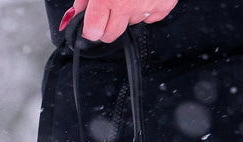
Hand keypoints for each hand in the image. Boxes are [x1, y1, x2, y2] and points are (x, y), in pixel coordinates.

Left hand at [62, 0, 177, 42]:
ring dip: (128, 14)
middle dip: (106, 26)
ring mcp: (148, 6)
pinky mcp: (165, 4)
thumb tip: (76, 12)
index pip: (93, 32)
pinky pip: (151, 18)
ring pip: (132, 24)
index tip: (90, 25)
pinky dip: (146, 9)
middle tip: (108, 10)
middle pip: (111, 35)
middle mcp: (128, 4)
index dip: (90, 29)